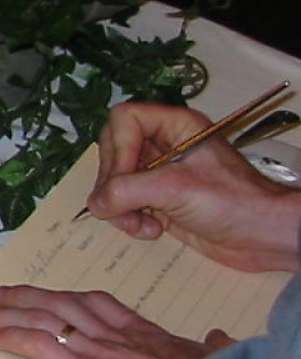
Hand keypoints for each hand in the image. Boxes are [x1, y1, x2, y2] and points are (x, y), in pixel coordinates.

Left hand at [0, 285, 232, 358]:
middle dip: (28, 296)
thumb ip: (211, 348)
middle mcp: (110, 333)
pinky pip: (35, 344)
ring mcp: (92, 349)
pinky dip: (10, 337)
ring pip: (39, 318)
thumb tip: (222, 337)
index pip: (98, 304)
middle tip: (3, 294)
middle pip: (60, 303)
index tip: (56, 296)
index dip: (71, 298)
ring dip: (5, 316)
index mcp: (142, 332)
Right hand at [85, 102, 300, 273]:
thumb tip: (95, 204)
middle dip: (114, 184)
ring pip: (114, 182)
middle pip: (113, 152)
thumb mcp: (176, 188)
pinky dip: (129, 220)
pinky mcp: (159, 201)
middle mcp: (163, 146)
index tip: (127, 178)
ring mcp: (160, 175)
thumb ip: (126, 191)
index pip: (124, 120)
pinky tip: (151, 230)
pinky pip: (124, 204)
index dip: (118, 148)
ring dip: (120, 207)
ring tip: (140, 225)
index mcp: (175, 127)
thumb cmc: (231, 202)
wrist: (265, 238)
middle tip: (125, 205)